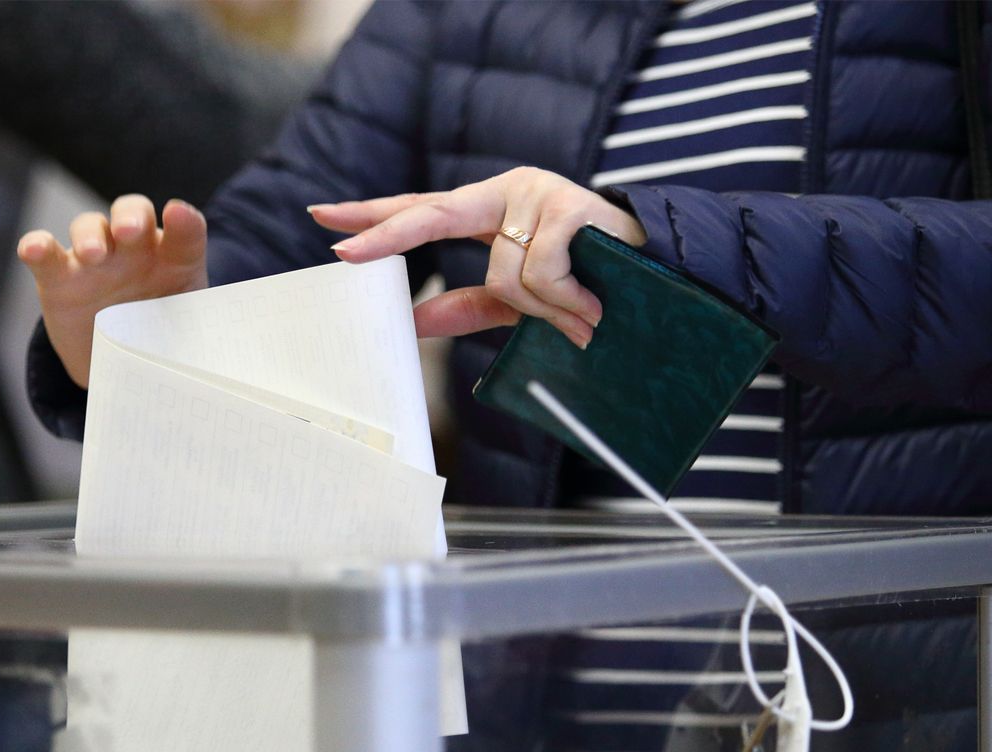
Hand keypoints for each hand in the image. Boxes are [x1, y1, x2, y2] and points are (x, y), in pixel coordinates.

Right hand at [17, 195, 206, 387]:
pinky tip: (33, 248)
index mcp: (174, 259)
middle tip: (130, 232)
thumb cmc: (160, 338)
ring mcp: (94, 259)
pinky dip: (36, 247)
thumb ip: (193, 336)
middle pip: (132, 212)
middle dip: (131, 217)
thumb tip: (203, 364)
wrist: (120, 361)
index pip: (184, 232)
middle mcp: (134, 248)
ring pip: (89, 225)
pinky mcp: (58, 278)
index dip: (184, 222)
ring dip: (90, 234)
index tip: (180, 215)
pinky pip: (45, 255)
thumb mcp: (183, 337)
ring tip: (92, 255)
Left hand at [308, 167, 644, 348]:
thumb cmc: (592, 284)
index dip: (374, 216)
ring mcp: (543, 194)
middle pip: (434, 212)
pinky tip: (592, 306)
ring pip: (504, 273)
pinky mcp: (574, 208)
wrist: (668, 278)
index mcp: (493, 208)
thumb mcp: (521, 300)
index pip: (422, 209)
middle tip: (344, 252)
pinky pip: (541, 273)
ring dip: (542, 309)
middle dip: (388, 235)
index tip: (322, 219)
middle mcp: (511, 191)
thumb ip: (471, 304)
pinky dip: (565, 302)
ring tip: (580, 314)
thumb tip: (413, 320)